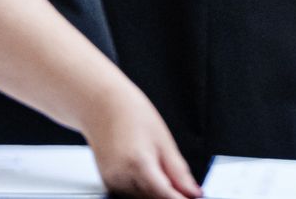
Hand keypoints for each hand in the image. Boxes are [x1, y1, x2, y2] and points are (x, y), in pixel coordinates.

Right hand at [83, 84, 199, 198]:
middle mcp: (122, 177)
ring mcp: (112, 181)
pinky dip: (144, 189)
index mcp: (139, 164)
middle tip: (186, 189)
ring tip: (166, 174)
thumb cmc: (133, 114)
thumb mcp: (163, 139)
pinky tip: (150, 175)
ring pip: (141, 198)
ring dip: (157, 194)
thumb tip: (193, 191)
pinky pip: (130, 193)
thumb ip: (178, 170)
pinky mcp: (108, 181)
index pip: (164, 195)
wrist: (102, 106)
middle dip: (170, 196)